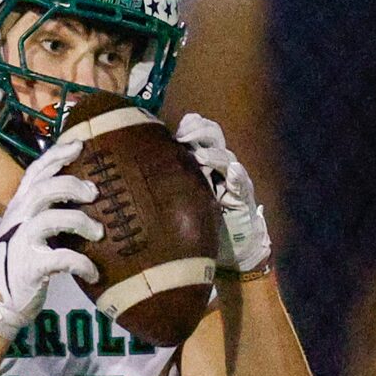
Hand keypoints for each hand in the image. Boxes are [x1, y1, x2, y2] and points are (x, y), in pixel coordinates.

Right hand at [0, 137, 99, 336]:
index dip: (56, 155)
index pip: (35, 172)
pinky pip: (61, 259)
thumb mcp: (27, 230)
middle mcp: (17, 220)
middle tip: (94, 193)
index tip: (79, 146)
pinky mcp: (29, 267)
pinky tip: (93, 272)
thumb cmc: (20, 264)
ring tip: (99, 232)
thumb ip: (45, 210)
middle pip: (44, 189)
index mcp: (18, 207)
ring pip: (51, 218)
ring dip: (81, 221)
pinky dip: (82, 264)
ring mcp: (21, 243)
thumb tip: (82, 191)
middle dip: (73, 185)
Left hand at [173, 114, 271, 276]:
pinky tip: (231, 172)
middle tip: (185, 136)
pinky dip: (236, 176)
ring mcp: (231, 180)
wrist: (228, 248)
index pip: (199, 134)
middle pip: (214, 138)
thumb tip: (132, 170)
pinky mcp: (242, 197)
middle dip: (200, 133)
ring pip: (226, 158)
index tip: (175, 128)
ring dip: (214, 154)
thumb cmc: (197, 223)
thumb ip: (163, 183)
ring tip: (202, 155)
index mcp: (201, 162)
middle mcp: (217, 166)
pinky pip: (240, 184)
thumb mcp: (176, 200)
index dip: (191, 126)